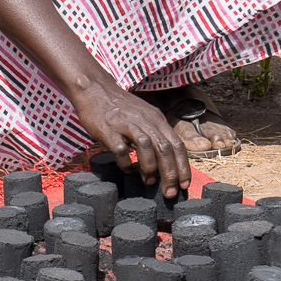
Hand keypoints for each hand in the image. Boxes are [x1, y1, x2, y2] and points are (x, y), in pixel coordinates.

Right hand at [71, 79, 192, 200]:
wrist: (95, 89)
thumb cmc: (120, 107)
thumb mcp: (144, 116)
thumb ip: (154, 134)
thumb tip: (164, 161)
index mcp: (156, 119)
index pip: (177, 144)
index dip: (183, 166)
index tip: (184, 184)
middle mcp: (145, 120)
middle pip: (165, 148)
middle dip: (171, 173)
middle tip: (170, 192)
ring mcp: (126, 124)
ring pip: (146, 146)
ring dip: (150, 168)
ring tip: (149, 182)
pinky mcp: (109, 129)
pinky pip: (120, 148)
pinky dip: (125, 161)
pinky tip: (126, 169)